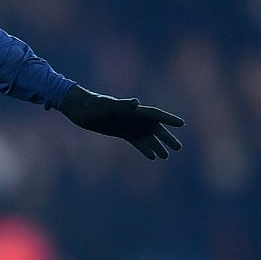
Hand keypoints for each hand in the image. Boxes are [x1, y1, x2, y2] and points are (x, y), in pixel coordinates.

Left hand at [59, 84, 184, 159]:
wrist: (78, 108)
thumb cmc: (92, 105)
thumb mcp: (105, 107)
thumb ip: (121, 105)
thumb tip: (136, 102)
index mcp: (132, 110)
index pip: (154, 114)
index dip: (168, 119)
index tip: (182, 124)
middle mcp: (132, 117)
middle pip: (154, 128)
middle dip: (166, 137)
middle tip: (178, 148)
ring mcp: (127, 125)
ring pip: (146, 136)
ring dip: (156, 145)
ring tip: (166, 157)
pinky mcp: (120, 132)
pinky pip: (135, 141)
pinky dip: (144, 148)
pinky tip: (152, 157)